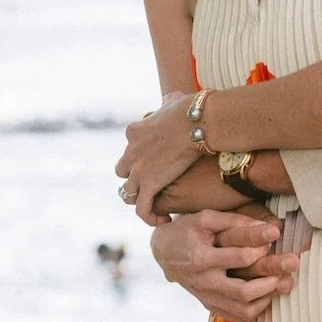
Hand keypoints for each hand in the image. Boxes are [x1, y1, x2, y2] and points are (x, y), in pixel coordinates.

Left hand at [119, 96, 198, 214]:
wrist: (198, 121)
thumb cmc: (192, 110)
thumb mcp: (172, 101)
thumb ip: (165, 105)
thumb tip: (168, 102)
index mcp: (135, 132)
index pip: (131, 150)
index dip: (142, 159)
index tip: (157, 165)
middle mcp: (131, 151)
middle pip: (124, 171)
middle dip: (135, 179)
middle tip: (154, 186)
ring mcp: (138, 170)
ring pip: (128, 192)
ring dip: (141, 200)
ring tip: (157, 208)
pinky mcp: (149, 183)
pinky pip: (142, 207)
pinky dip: (149, 216)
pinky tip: (164, 220)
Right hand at [150, 205, 298, 321]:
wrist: (164, 253)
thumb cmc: (186, 231)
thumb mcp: (205, 218)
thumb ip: (234, 221)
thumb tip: (266, 226)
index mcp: (201, 259)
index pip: (238, 258)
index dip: (260, 246)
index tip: (276, 234)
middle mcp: (204, 283)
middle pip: (243, 291)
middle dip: (271, 280)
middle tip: (291, 265)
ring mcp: (207, 298)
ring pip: (243, 310)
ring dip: (268, 298)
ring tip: (284, 281)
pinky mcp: (211, 306)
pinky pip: (239, 317)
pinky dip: (258, 310)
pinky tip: (268, 294)